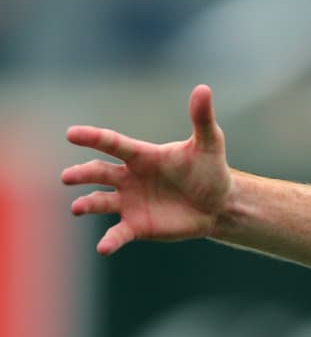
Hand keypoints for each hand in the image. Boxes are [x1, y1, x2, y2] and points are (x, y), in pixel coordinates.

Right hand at [63, 84, 231, 254]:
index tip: (72, 133)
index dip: (93, 137)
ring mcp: (130, 202)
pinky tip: (103, 248)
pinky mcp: (137, 225)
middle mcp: (129, 177)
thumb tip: (203, 88)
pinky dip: (110, 241)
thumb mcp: (209, 145)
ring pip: (100, 201)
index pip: (113, 143)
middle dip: (82, 173)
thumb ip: (202, 119)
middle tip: (68, 177)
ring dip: (87, 204)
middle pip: (99, 172)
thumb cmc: (210, 171)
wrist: (218, 204)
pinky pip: (118, 233)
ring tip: (77, 208)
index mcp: (142, 156)